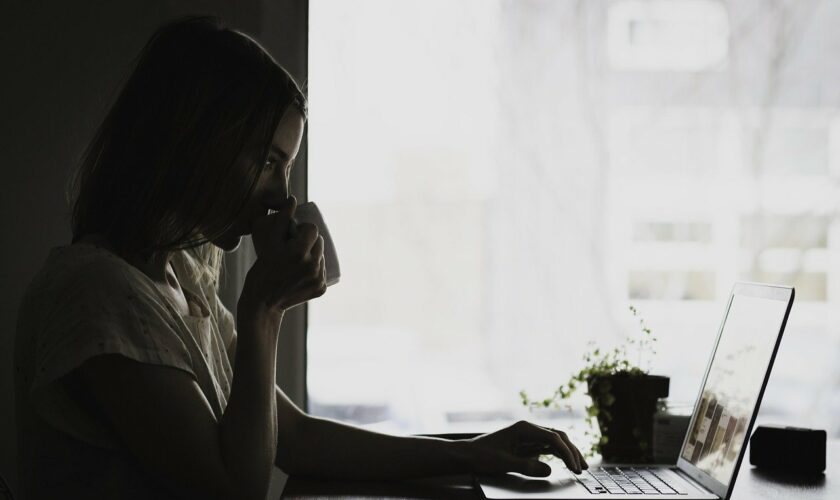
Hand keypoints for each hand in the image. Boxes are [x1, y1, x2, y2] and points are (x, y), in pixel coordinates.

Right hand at [238, 196, 326, 320]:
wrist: (263, 302)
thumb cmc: (262, 269)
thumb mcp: (269, 243)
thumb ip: (281, 219)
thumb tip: (293, 199)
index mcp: (299, 252)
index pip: (313, 229)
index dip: (304, 229)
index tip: (294, 234)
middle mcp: (312, 265)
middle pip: (319, 242)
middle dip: (309, 241)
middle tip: (294, 246)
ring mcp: (318, 278)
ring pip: (322, 256)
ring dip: (313, 254)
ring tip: (298, 259)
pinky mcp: (321, 289)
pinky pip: (322, 271)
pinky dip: (315, 269)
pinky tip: (303, 271)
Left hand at [464, 421, 586, 476]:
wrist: (467, 455)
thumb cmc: (482, 455)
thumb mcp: (503, 463)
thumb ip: (526, 466)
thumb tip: (549, 469)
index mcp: (523, 428)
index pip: (553, 437)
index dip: (566, 452)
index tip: (574, 466)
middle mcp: (528, 430)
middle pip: (558, 437)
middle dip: (572, 451)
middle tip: (582, 467)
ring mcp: (528, 437)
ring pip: (555, 442)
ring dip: (568, 453)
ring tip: (580, 466)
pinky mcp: (527, 445)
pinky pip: (548, 448)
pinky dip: (559, 456)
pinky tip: (567, 463)